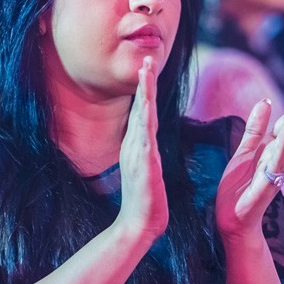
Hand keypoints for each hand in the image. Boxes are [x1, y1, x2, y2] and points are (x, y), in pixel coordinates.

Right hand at [115, 56, 167, 242]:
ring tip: (146, 74)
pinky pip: (145, 142)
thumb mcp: (148, 167)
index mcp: (137, 145)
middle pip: (141, 107)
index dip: (145, 88)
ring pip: (141, 118)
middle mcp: (135, 145)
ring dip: (144, 95)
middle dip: (144, 82)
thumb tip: (148, 138)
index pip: (142, 110)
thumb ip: (147, 151)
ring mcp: (138, 155)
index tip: (147, 67)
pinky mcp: (144, 167)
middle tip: (147, 58)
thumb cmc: (146, 199)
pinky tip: (147, 110)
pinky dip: (145, 124)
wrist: (138, 224)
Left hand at [216, 83, 283, 242]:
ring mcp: (273, 174)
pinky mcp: (264, 189)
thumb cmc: (238, 190)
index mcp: (272, 151)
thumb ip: (255, 130)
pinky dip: (281, 149)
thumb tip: (266, 101)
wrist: (232, 223)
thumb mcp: (243, 153)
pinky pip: (274, 166)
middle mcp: (277, 161)